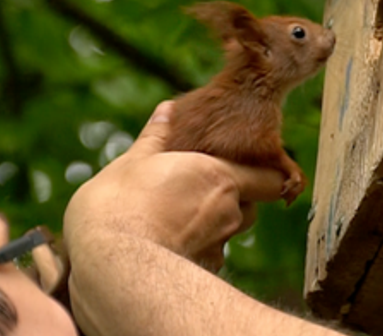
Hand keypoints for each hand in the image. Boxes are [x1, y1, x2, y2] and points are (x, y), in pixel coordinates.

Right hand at [64, 101, 286, 270]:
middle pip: (250, 205)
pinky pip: (209, 255)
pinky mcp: (203, 271)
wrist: (110, 262)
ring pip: (229, 232)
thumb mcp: (133, 161)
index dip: (267, 173)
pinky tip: (167, 243)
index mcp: (220, 177)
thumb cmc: (121, 204)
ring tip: (178, 216)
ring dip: (215, 223)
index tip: (252, 168)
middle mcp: (229, 212)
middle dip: (234, 198)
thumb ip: (157, 136)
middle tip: (200, 189)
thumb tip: (167, 110)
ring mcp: (218, 245)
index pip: (272, 177)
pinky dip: (196, 247)